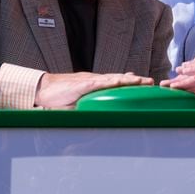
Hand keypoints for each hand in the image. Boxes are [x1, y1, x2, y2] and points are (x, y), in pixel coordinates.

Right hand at [36, 71, 153, 108]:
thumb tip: (101, 114)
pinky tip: (121, 81)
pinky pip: (98, 82)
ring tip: (142, 80)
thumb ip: (91, 106)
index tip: (144, 83)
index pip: (116, 82)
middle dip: (136, 80)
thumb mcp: (79, 103)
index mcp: (95, 85)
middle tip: (151, 82)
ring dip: (128, 79)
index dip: (130, 82)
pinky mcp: (82, 84)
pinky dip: (110, 81)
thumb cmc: (59, 98)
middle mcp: (95, 81)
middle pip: (119, 79)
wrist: (43, 90)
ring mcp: (89, 81)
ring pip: (113, 78)